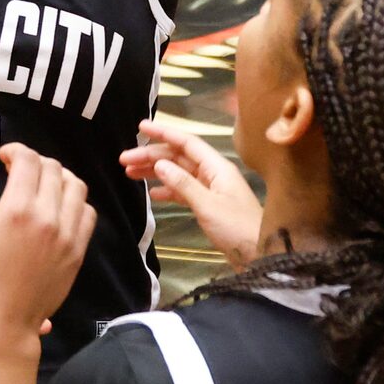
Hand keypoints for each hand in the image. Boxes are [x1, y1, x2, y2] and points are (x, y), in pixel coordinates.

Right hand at [0, 143, 91, 346]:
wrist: (2, 324)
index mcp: (17, 210)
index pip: (29, 160)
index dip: (16, 150)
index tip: (4, 157)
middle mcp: (48, 218)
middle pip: (53, 169)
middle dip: (35, 162)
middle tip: (18, 171)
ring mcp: (68, 235)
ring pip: (76, 187)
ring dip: (58, 177)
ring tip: (41, 186)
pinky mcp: (78, 251)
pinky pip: (87, 213)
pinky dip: (75, 202)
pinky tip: (57, 208)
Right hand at [122, 121, 263, 270]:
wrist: (259, 255)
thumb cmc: (237, 228)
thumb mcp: (207, 205)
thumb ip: (183, 184)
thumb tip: (160, 164)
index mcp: (217, 167)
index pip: (186, 142)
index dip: (163, 133)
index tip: (140, 127)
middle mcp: (214, 173)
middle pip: (178, 157)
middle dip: (151, 156)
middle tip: (124, 160)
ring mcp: (212, 189)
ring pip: (178, 173)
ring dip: (155, 172)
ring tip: (130, 174)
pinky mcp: (209, 205)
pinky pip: (184, 191)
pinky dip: (167, 190)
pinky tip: (152, 194)